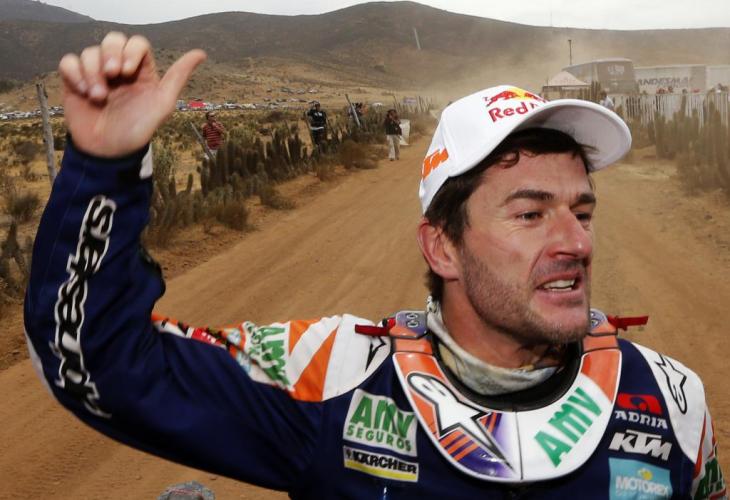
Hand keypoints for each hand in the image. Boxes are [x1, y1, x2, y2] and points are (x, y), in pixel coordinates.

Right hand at [59, 32, 205, 157]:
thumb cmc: (138, 129)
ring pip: (90, 52)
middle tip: (112, 74)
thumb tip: (200, 53)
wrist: (109, 152)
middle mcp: (119, 69)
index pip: (137, 43)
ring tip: (98, 97)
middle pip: (113, 40)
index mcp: (142, 72)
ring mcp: (96, 74)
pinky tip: (84, 92)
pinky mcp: (75, 81)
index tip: (128, 71)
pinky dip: (75, 73)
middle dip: (110, 54)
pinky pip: (69, 62)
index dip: (131, 51)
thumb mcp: (162, 103)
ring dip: (93, 72)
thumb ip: (178, 77)